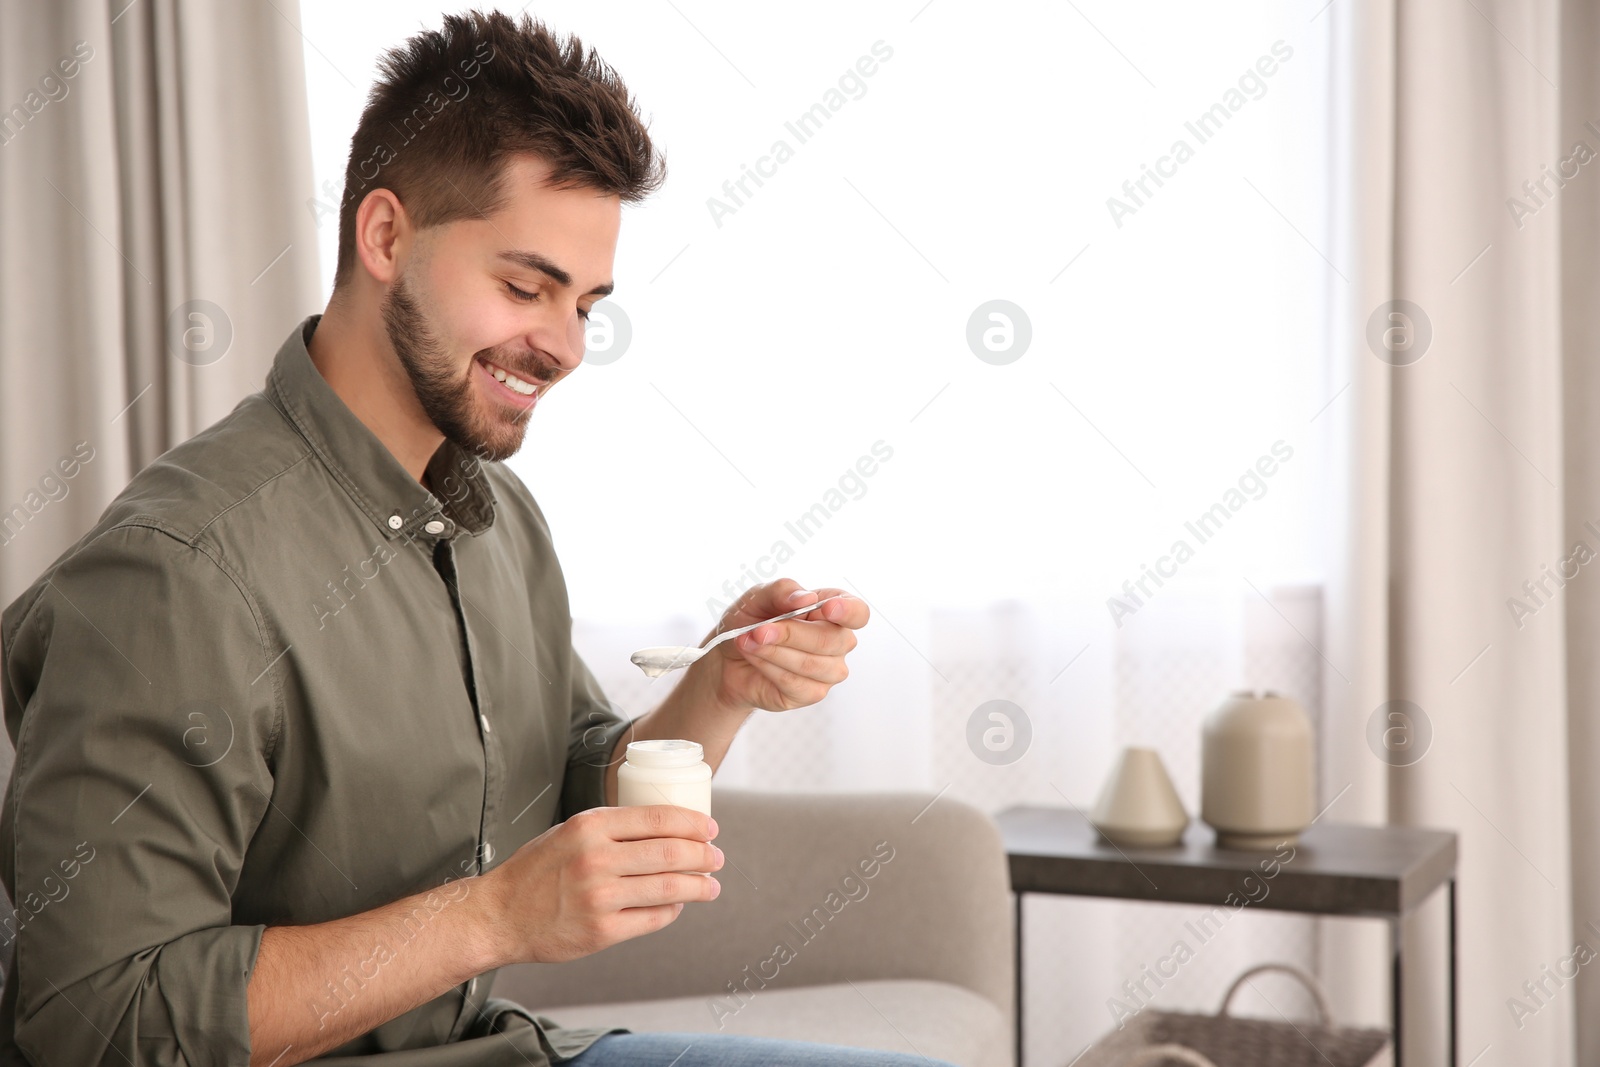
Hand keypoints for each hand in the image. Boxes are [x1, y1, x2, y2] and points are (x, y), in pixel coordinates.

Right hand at [483, 804, 721, 964]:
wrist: (500, 914)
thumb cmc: (537, 870)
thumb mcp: (570, 832)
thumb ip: (612, 828)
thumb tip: (666, 829)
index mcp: (591, 826)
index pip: (658, 819)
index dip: (693, 824)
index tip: (711, 829)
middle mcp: (596, 859)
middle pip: (670, 853)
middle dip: (704, 855)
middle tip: (718, 857)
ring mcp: (600, 897)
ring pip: (668, 888)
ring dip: (698, 886)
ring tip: (711, 885)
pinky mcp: (602, 931)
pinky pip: (653, 918)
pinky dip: (672, 910)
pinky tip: (678, 905)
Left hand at [696, 579, 868, 713]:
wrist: (727, 658)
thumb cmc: (749, 622)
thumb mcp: (756, 598)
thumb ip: (780, 591)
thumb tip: (806, 598)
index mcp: (832, 610)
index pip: (858, 612)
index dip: (848, 611)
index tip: (827, 608)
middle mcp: (837, 641)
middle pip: (831, 640)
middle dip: (789, 634)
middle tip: (758, 630)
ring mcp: (828, 670)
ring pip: (812, 664)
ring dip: (774, 652)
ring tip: (748, 642)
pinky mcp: (812, 693)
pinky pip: (796, 683)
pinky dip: (769, 668)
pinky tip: (755, 658)